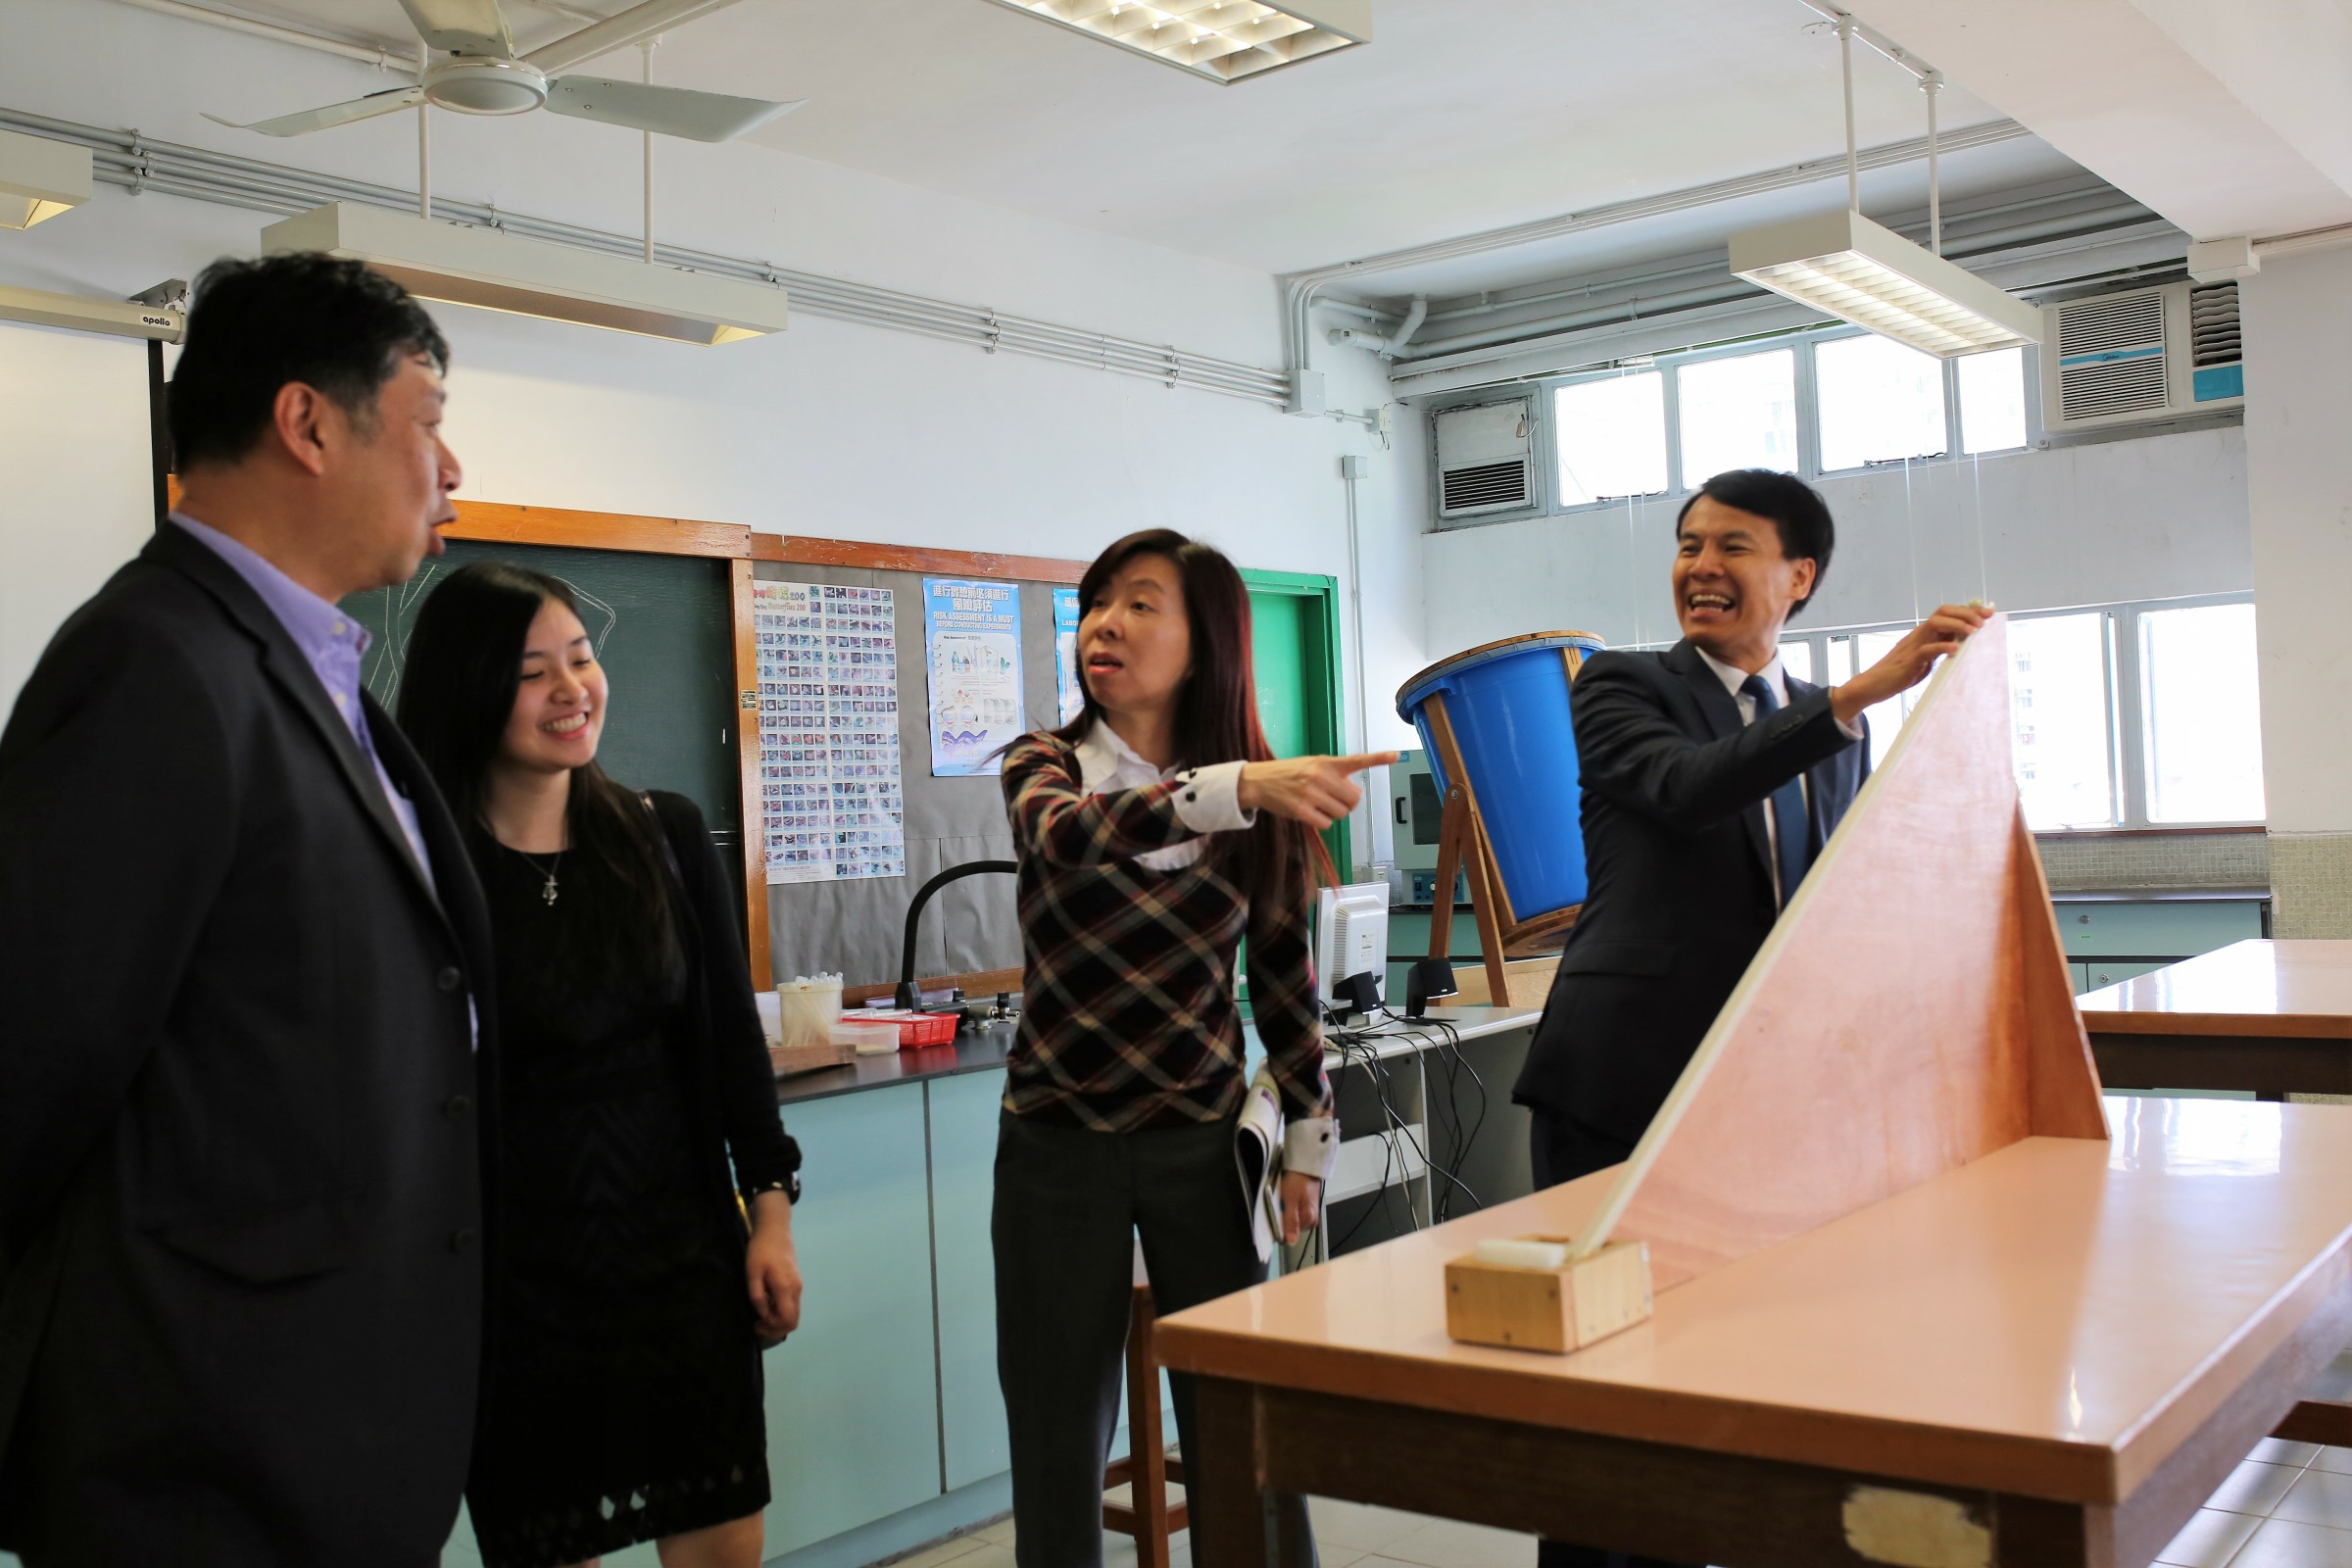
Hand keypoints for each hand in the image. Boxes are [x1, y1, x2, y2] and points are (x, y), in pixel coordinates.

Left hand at [745, 1191, 801, 1346]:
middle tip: (757, 1325)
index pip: (787, 1320)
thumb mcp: (753, 1272)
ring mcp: (798, 1286)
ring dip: (777, 1320)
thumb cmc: (761, 1249)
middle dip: (775, 1329)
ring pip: (793, 1314)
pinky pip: (791, 1305)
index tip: (755, 1324)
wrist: (774, 1230)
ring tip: (759, 1317)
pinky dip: (780, 1312)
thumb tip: (762, 1314)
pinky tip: (766, 1305)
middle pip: (793, 1321)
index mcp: (786, 1288)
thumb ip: (757, 1295)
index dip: (772, 1329)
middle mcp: (796, 1290)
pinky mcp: (795, 1283)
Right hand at [1237, 752, 1400, 830]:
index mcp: (1327, 763)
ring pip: (1341, 814)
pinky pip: (1326, 823)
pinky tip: (1310, 813)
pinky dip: (1321, 822)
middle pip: (1354, 800)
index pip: (1358, 759)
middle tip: (1332, 799)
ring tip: (1317, 804)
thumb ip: (1335, 775)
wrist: (1260, 781)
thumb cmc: (1290, 773)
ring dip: (1333, 813)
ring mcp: (1311, 793)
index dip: (1379, 758)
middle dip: (1347, 803)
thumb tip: (1353, 794)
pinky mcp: (1302, 810)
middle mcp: (1321, 776)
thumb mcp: (1313, 765)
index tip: (1397, 755)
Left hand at [1279, 1168, 1321, 1245]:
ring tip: (1281, 1203)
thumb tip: (1291, 1242)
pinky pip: (1296, 1214)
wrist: (1306, 1165)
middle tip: (1277, 1207)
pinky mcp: (1308, 1208)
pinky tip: (1286, 1202)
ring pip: (1294, 1221)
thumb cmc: (1297, 1181)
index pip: (1290, 1235)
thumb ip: (1291, 1221)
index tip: (1272, 1220)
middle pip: (1292, 1228)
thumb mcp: (1291, 1200)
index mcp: (1309, 1220)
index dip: (1279, 1229)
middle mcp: (1312, 1220)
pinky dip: (1289, 1210)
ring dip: (1285, 1214)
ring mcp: (1311, 1214)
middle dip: (1283, 1220)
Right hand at [1831, 603, 1990, 724]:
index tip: (1988, 612)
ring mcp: (1913, 646)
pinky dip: (1943, 647)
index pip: (1946, 613)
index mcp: (1923, 634)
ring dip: (1957, 625)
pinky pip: (1927, 649)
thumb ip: (1937, 651)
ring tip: (1973, 632)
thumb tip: (1958, 646)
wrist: (1872, 685)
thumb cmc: (1897, 674)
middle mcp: (1919, 635)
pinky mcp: (1908, 660)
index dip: (1968, 610)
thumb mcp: (1923, 660)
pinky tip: (1956, 651)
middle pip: (1942, 612)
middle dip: (1966, 613)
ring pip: (1936, 623)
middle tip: (1983, 621)